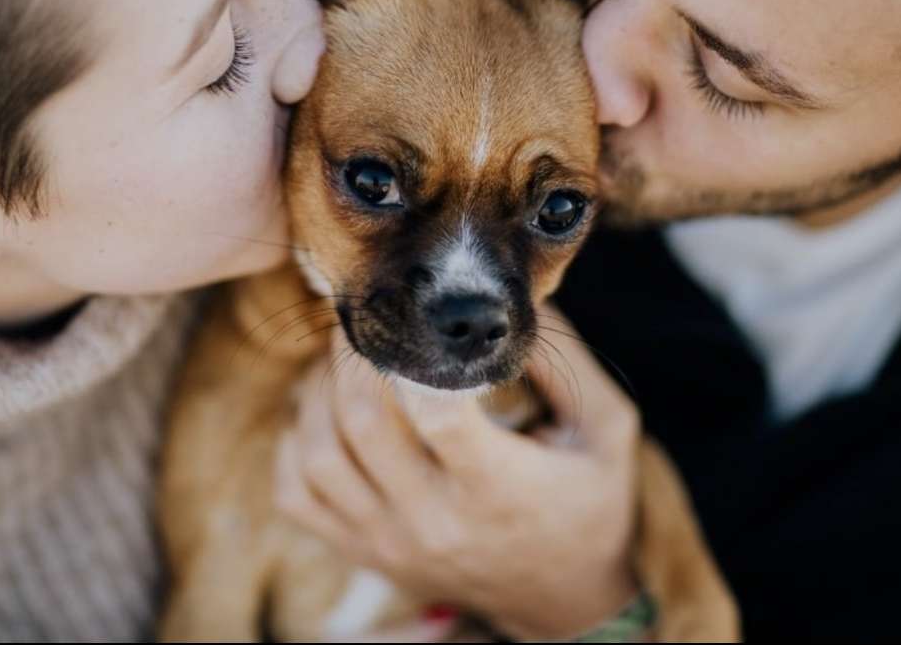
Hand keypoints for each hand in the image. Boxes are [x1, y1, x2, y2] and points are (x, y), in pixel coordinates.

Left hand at [275, 304, 641, 640]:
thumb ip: (566, 363)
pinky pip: (294, 494)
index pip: (437, 413)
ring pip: (318, 454)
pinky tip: (327, 416)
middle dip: (355, 355)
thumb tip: (505, 300)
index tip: (422, 321)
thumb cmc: (588, 503)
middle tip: (369, 322)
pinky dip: (298, 442)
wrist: (561, 601)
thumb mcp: (606, 430)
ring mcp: (389, 541)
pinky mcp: (362, 551)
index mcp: (498, 488)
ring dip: (319, 393)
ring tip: (346, 364)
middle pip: (361, 423)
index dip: (420, 356)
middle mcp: (434, 520)